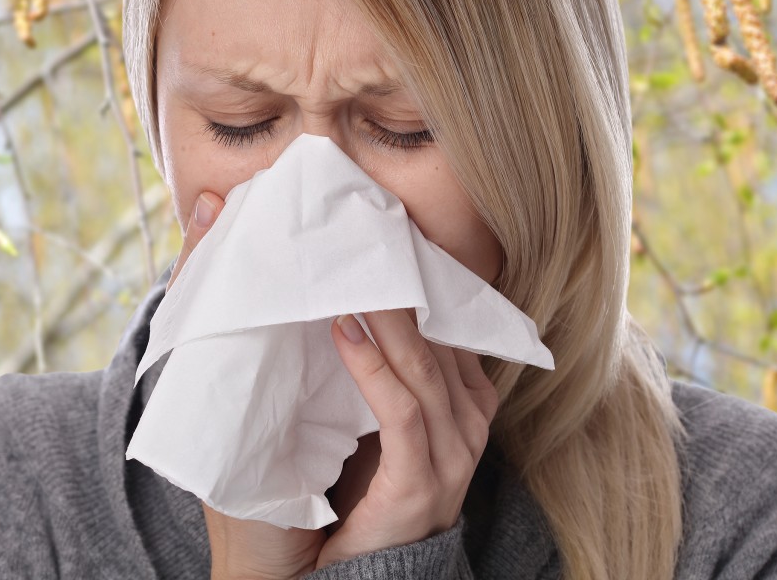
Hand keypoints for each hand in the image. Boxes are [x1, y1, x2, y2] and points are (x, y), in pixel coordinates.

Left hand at [169, 191, 498, 578]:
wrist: (311, 577)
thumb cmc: (325, 486)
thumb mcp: (343, 407)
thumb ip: (348, 348)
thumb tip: (321, 274)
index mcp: (455, 403)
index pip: (446, 325)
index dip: (417, 278)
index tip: (381, 231)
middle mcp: (465, 425)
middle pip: (440, 337)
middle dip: (402, 284)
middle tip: (361, 231)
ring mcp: (450, 458)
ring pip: (425, 369)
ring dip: (387, 317)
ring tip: (348, 273)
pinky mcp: (421, 486)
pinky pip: (404, 414)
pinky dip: (374, 369)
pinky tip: (343, 332)